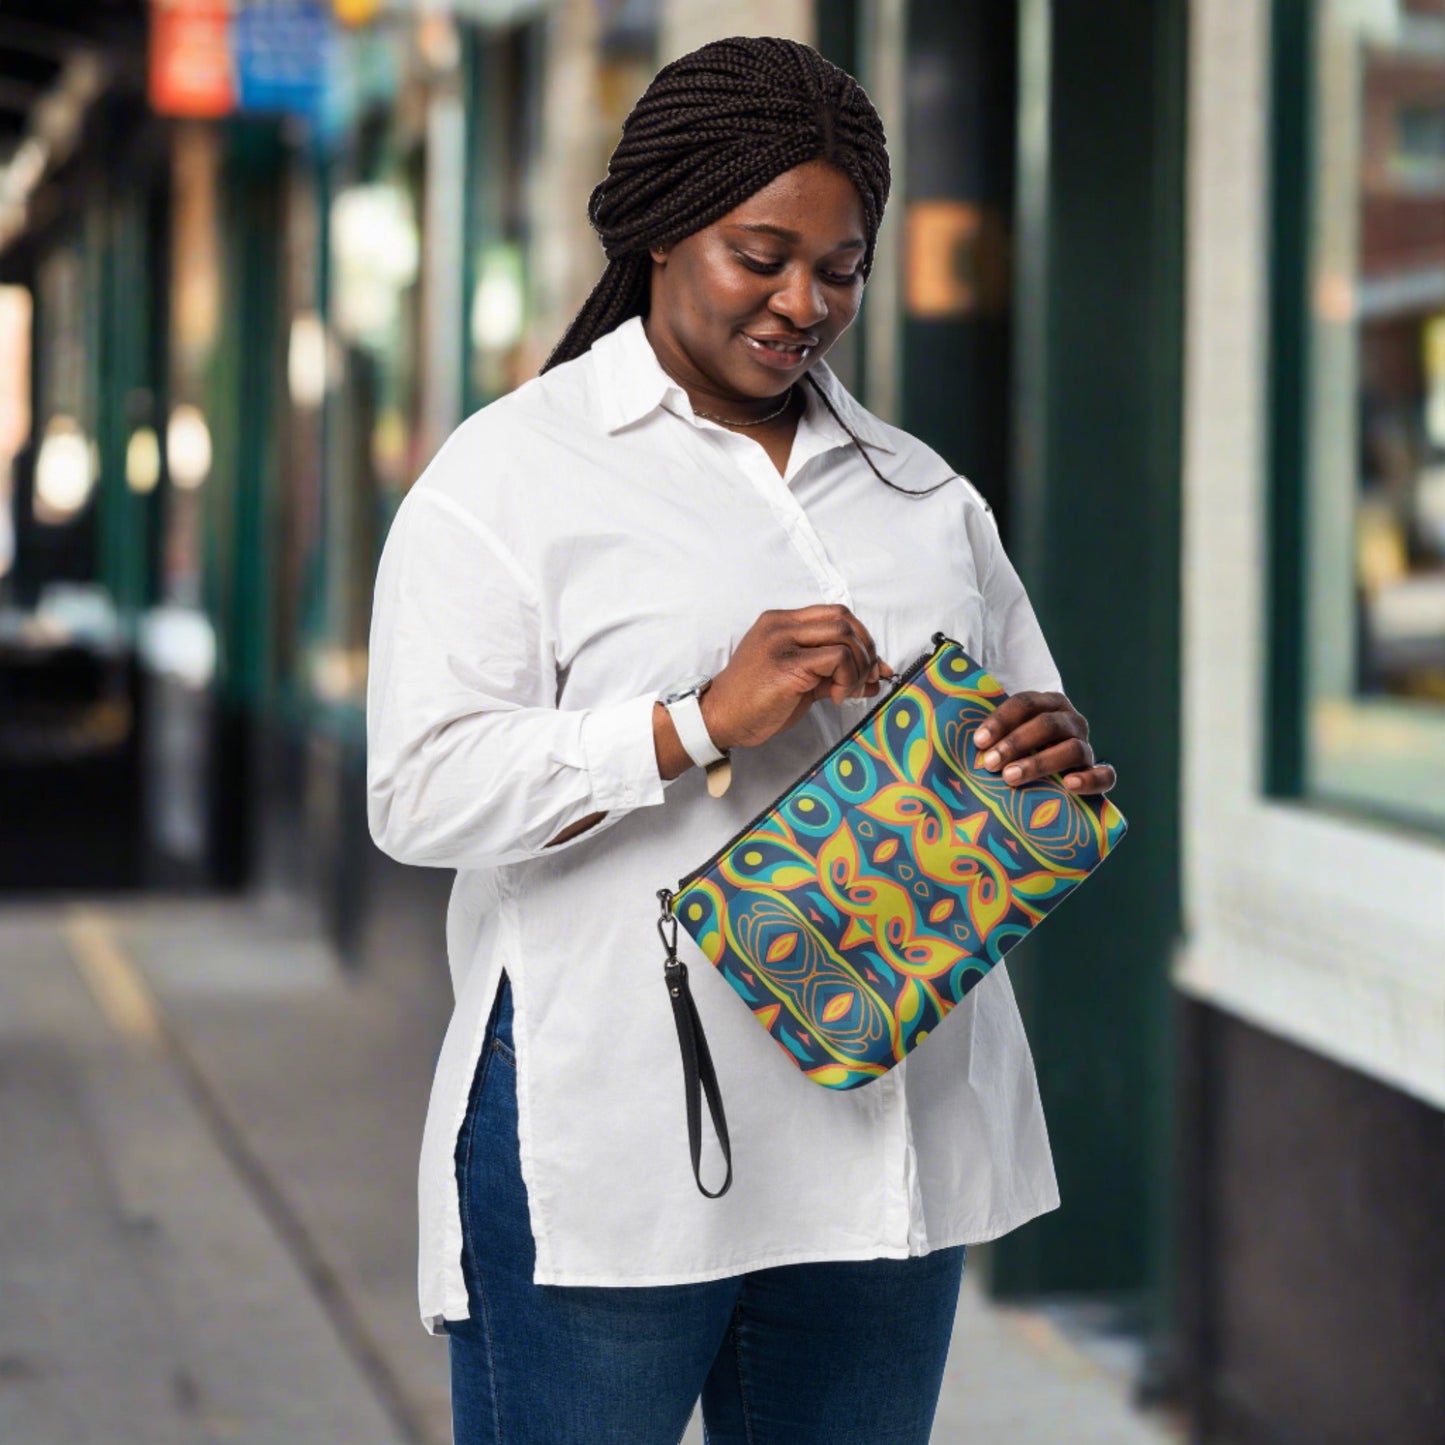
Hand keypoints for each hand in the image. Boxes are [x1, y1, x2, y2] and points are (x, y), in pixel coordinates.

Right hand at [701, 604, 894, 750]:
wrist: (720, 718)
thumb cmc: (755, 702)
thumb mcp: (799, 680)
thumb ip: (833, 673)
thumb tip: (876, 676)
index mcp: (781, 622)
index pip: (835, 614)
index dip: (862, 638)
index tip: (872, 666)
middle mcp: (781, 626)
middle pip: (844, 620)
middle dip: (867, 651)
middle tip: (867, 680)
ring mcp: (783, 642)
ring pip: (844, 636)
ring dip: (859, 667)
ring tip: (848, 691)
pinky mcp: (787, 665)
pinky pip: (837, 659)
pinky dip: (847, 678)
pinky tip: (835, 697)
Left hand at [969, 691, 1116, 794]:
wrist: (1050, 779)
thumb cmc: (1016, 755)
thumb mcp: (1003, 738)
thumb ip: (987, 736)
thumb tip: (952, 740)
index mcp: (1048, 704)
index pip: (1025, 704)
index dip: (1001, 720)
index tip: (979, 741)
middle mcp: (1071, 721)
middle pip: (1047, 725)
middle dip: (1015, 743)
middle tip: (989, 763)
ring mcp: (1087, 746)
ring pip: (1073, 748)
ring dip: (1040, 762)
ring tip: (1011, 777)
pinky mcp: (1099, 773)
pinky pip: (1105, 775)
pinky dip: (1090, 779)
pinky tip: (1068, 786)